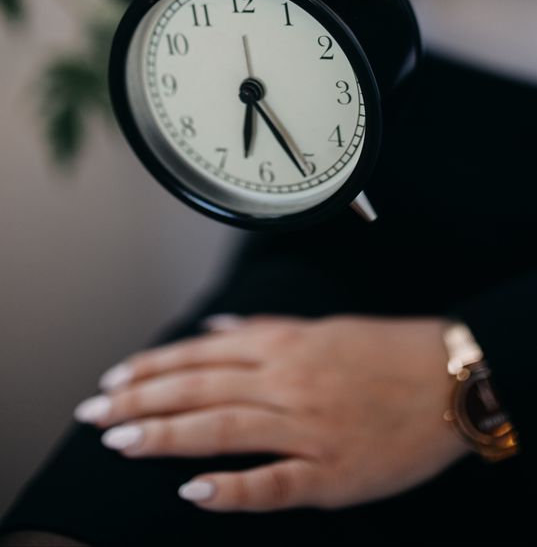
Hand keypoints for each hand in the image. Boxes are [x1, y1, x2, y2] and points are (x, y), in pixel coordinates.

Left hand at [74, 314, 466, 512]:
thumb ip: (263, 331)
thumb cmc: (385, 351)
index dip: (151, 368)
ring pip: (224, 430)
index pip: (201, 356)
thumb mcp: (321, 328)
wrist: (448, 377)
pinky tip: (194, 492)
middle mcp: (287, 382)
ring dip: (166, 436)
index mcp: (284, 345)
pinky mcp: (332, 474)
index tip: (112, 380)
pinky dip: (233, 488)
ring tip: (121, 442)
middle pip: (200, 390)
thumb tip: (214, 330)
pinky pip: (275, 483)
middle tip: (93, 415)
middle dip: (140, 401)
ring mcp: (308, 429)